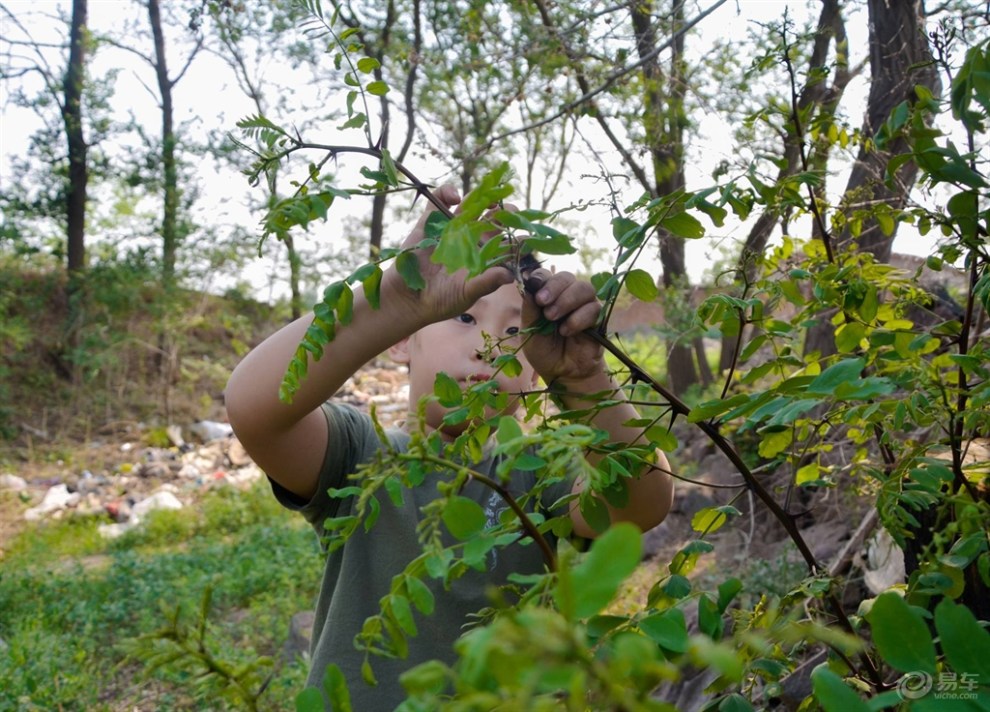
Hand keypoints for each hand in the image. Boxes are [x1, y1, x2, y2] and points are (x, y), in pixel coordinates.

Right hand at [382, 185, 514, 325]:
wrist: (410, 299)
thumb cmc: (442, 300)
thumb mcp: (467, 293)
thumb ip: (487, 283)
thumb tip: (510, 275)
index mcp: (486, 255)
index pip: (509, 240)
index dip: (519, 235)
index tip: (526, 233)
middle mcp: (473, 238)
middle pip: (496, 218)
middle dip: (506, 212)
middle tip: (510, 212)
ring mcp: (454, 228)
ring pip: (473, 204)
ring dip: (483, 197)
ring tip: (490, 198)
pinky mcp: (432, 220)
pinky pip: (440, 199)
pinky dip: (447, 192)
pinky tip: (455, 199)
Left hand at [521, 268, 604, 386]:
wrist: (562, 373)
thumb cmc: (544, 351)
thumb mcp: (530, 331)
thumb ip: (530, 309)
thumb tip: (527, 286)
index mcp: (547, 295)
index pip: (546, 275)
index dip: (541, 276)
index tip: (534, 285)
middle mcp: (566, 296)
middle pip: (567, 276)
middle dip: (554, 287)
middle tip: (543, 302)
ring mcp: (584, 305)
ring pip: (584, 288)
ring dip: (567, 300)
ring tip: (553, 318)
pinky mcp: (597, 318)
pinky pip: (594, 308)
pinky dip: (578, 318)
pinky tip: (567, 331)